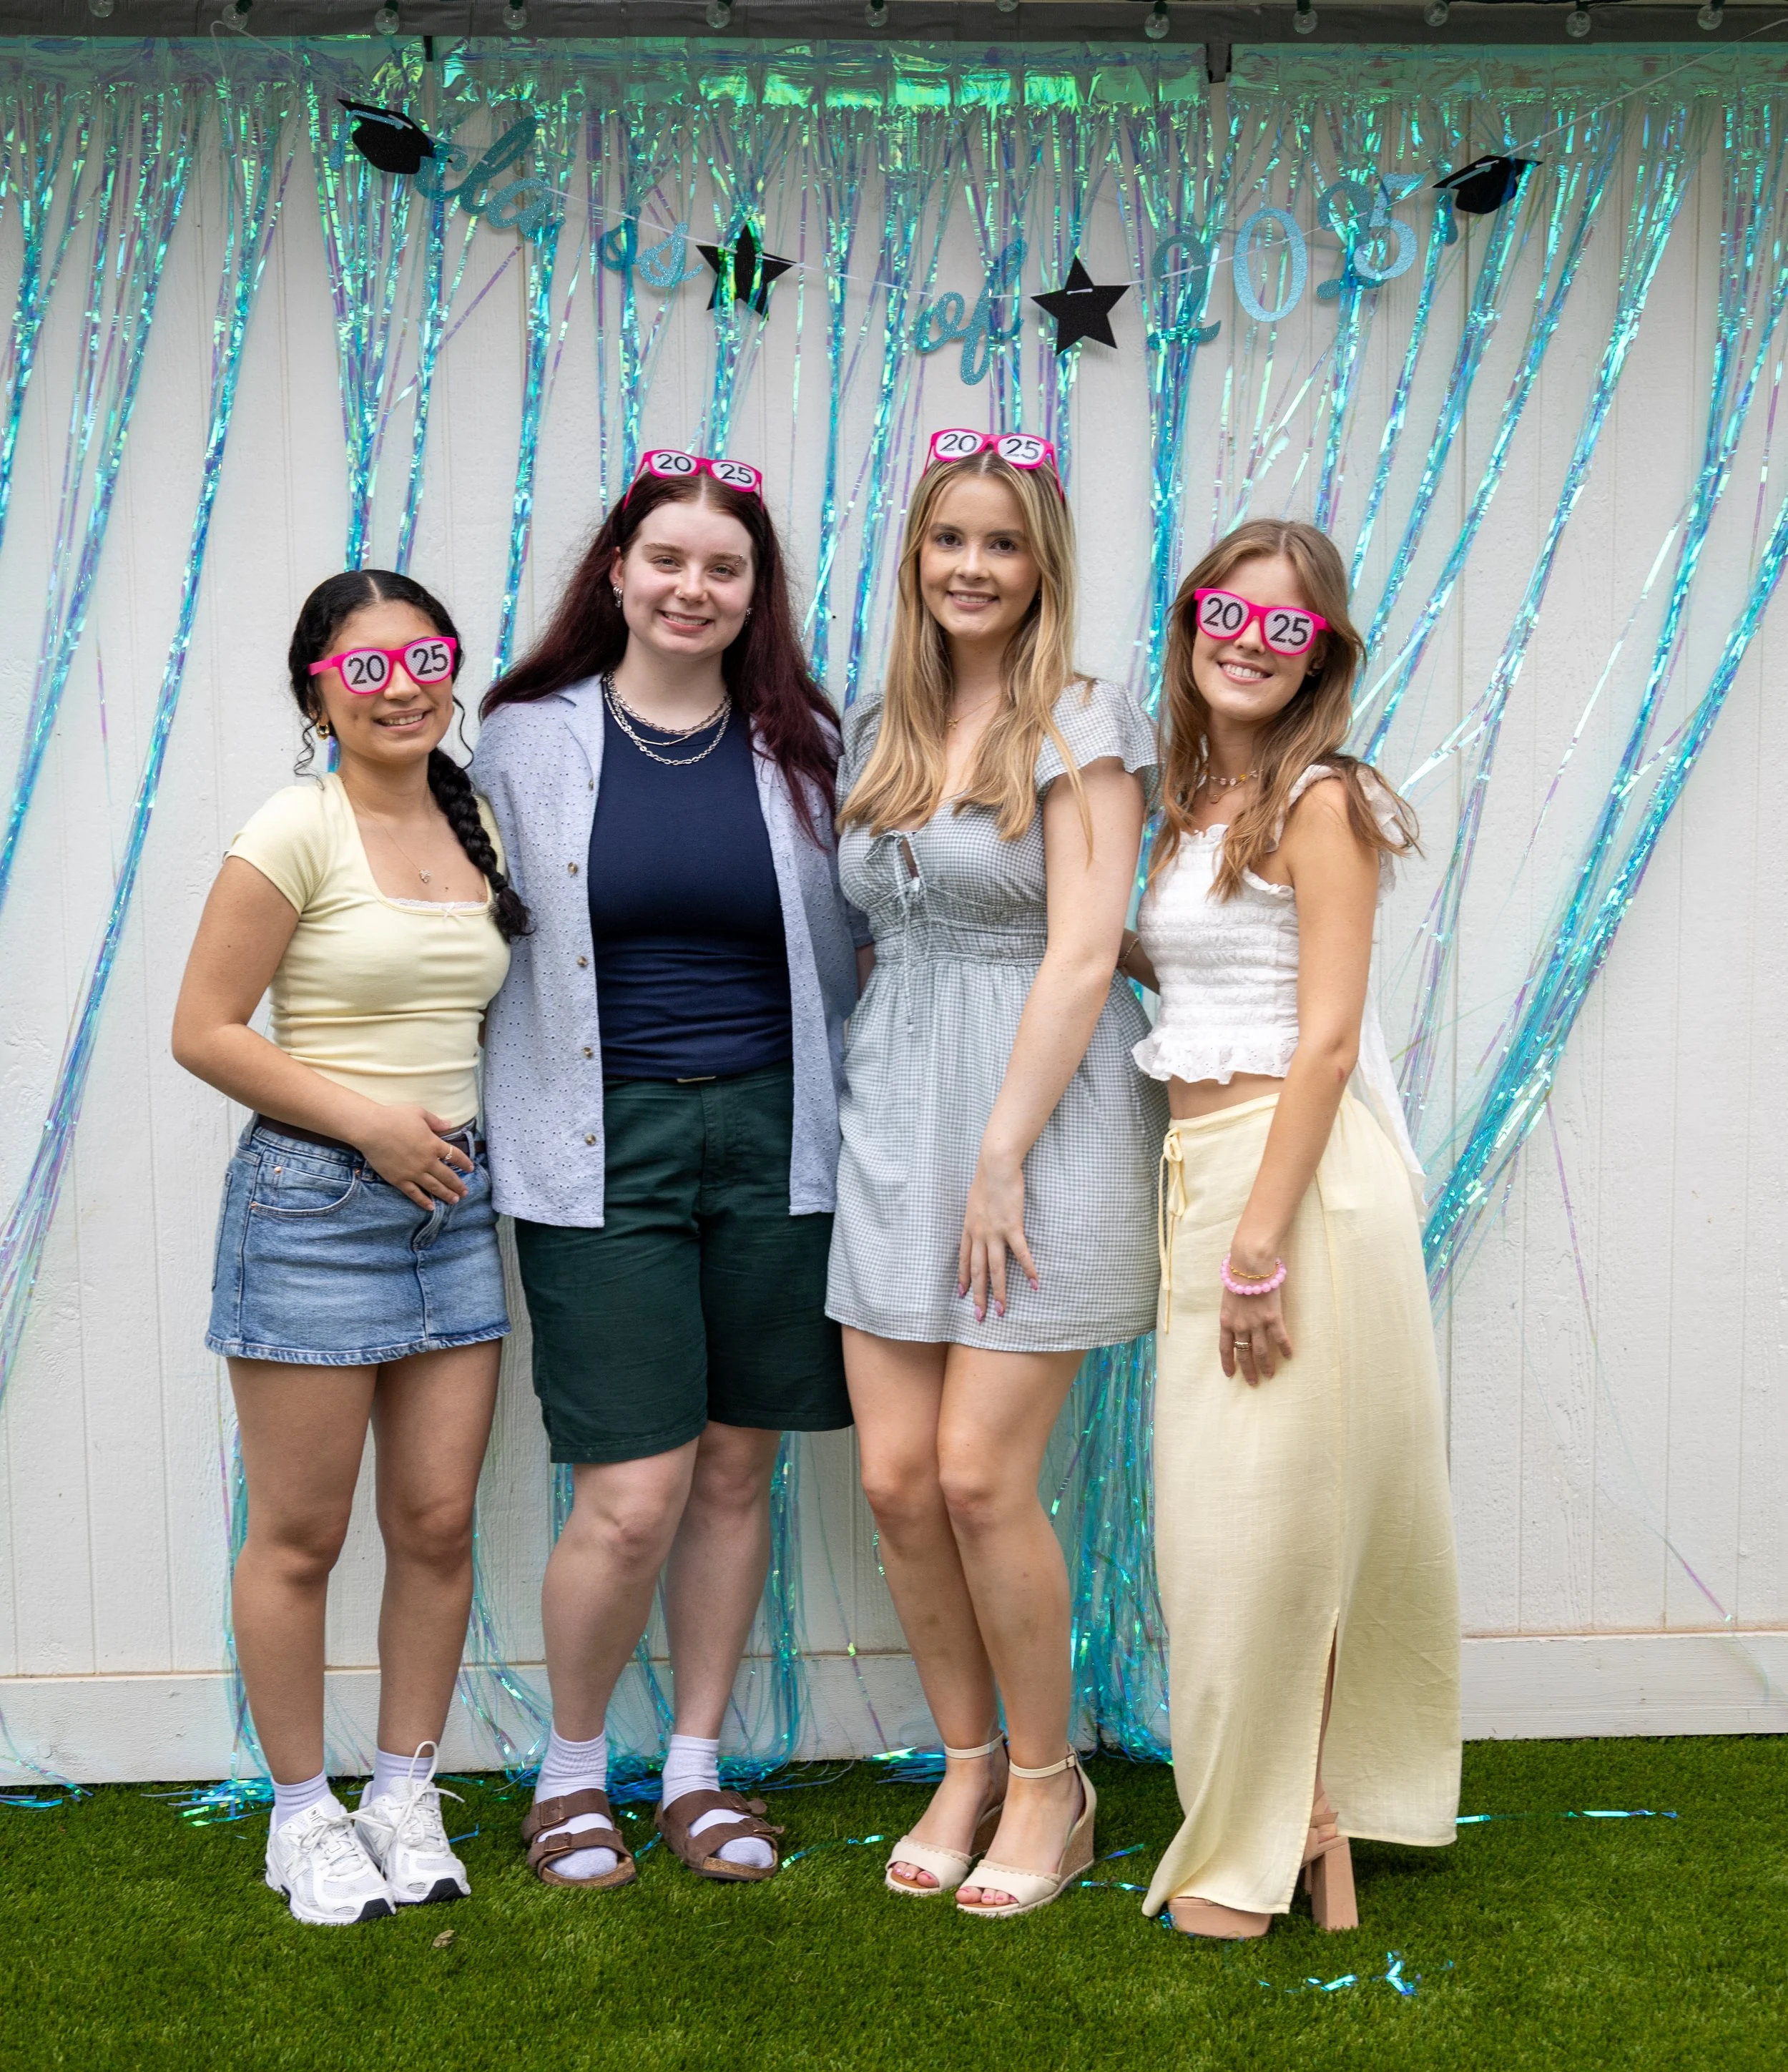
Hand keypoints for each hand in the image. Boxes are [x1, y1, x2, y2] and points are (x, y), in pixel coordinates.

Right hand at [356, 1106, 472, 1208]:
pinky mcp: (399, 1180)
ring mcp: (413, 1172)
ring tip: (454, 1200)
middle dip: (458, 1185)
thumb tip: (449, 1125)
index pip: (455, 1155)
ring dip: (446, 1194)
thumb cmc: (395, 1117)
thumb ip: (435, 1121)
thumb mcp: (419, 1113)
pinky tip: (431, 1207)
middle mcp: (427, 1161)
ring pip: (434, 1187)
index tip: (471, 1168)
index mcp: (433, 1144)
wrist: (371, 1129)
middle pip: (448, 1176)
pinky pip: (414, 1193)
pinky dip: (423, 1201)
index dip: (465, 1163)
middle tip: (465, 1192)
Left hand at [957, 1150, 1038, 1323]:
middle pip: (977, 1271)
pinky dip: (1028, 1270)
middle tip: (980, 1316)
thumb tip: (978, 1220)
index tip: (962, 1294)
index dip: (963, 1278)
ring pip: (996, 1269)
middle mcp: (979, 1235)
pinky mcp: (1012, 1227)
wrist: (995, 1167)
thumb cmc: (986, 1179)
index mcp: (969, 1228)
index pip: (964, 1259)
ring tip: (1003, 1310)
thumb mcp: (973, 1200)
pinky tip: (1035, 1284)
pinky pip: (1021, 1254)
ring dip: (999, 1291)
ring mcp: (995, 1233)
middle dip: (978, 1295)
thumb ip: (976, 1215)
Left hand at [1219, 1283, 1293, 1384]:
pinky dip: (1285, 1349)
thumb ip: (1231, 1313)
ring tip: (1270, 1375)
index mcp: (1226, 1321)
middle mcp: (1240, 1326)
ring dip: (1266, 1365)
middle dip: (1248, 1370)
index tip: (1231, 1375)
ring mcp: (1257, 1324)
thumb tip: (1235, 1323)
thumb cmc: (1237, 1277)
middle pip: (1244, 1354)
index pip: (1225, 1348)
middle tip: (1253, 1382)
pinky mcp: (1273, 1318)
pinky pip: (1280, 1338)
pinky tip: (1289, 1356)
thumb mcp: (1227, 1298)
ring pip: (1262, 1352)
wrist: (1249, 1266)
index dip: (1228, 1363)